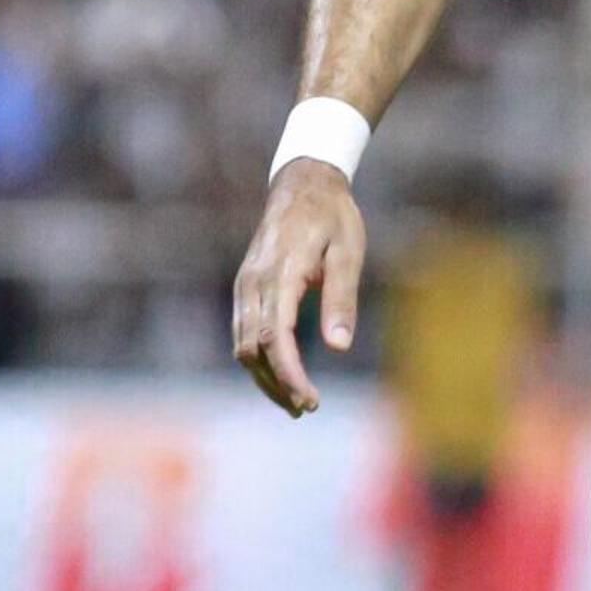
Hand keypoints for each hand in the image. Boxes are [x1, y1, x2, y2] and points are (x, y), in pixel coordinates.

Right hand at [231, 161, 363, 415]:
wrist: (303, 182)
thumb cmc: (333, 216)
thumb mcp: (348, 252)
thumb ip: (342, 299)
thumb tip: (339, 347)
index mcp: (280, 274)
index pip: (274, 338)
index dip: (289, 375)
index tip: (310, 401)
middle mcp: (253, 282)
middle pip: (252, 349)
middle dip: (277, 385)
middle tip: (309, 408)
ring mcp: (244, 285)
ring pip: (242, 345)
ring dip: (266, 378)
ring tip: (297, 402)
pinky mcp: (245, 287)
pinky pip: (243, 332)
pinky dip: (259, 360)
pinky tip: (282, 374)